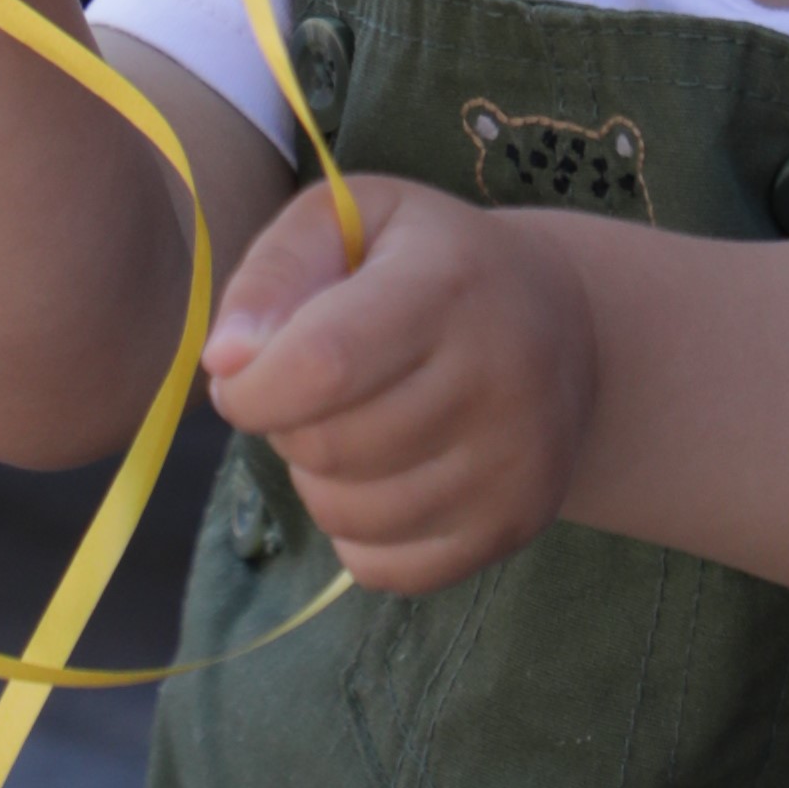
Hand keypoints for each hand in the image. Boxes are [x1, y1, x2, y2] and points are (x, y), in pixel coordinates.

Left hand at [202, 180, 597, 589]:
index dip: (252, 389)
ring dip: (317, 480)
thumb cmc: (428, 261)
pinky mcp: (515, 523)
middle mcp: (496, 377)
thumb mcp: (351, 218)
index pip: (323, 365)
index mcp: (446, 285)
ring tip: (349, 426)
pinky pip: (384, 569)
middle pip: (329, 447)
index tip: (239, 378)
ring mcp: (514, 461)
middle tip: (310, 391)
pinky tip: (381, 476)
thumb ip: (275, 270)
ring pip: (348, 514)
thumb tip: (223, 362)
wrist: (565, 324)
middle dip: (285, 426)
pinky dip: (356, 534)